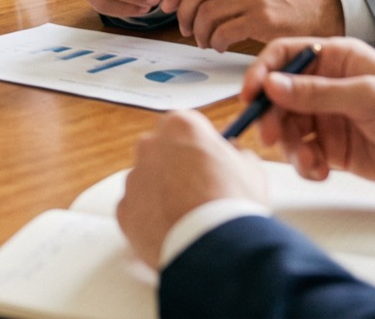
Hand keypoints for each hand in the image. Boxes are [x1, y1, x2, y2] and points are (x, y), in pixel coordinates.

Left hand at [116, 110, 267, 268]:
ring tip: (188, 217)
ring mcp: (134, 178)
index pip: (185, 126)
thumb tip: (232, 152)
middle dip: (175, 166)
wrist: (215, 248)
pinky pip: (137, 209)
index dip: (198, 145)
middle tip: (198, 190)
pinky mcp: (124, 209)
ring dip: (162, 193)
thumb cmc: (234, 205)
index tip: (208, 159)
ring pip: (147, 181)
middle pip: (160, 150)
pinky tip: (174, 231)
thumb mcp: (250, 169)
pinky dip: (151, 218)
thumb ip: (234, 153)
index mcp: (180, 127)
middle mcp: (150, 146)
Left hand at [161, 0, 343, 50]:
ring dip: (199, 33)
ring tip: (206, 41)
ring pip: (207, 14)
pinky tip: (221, 46)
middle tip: (185, 30)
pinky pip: (223, 31)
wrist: (324, 15)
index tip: (167, 6)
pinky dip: (216, 42)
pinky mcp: (263, 18)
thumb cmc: (286, 3)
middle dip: (184, 15)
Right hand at [245, 37, 374, 194]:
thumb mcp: (366, 97)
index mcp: (336, 59)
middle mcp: (327, 85)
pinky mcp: (333, 148)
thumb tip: (272, 84)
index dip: (262, 72)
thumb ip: (316, 93)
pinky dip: (305, 164)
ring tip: (309, 162)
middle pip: (279, 95)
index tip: (250, 95)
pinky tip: (321, 171)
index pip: (285, 56)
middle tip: (270, 136)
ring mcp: (329, 117)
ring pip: (287, 127)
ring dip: (290, 147)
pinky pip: (303, 153)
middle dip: (271, 116)